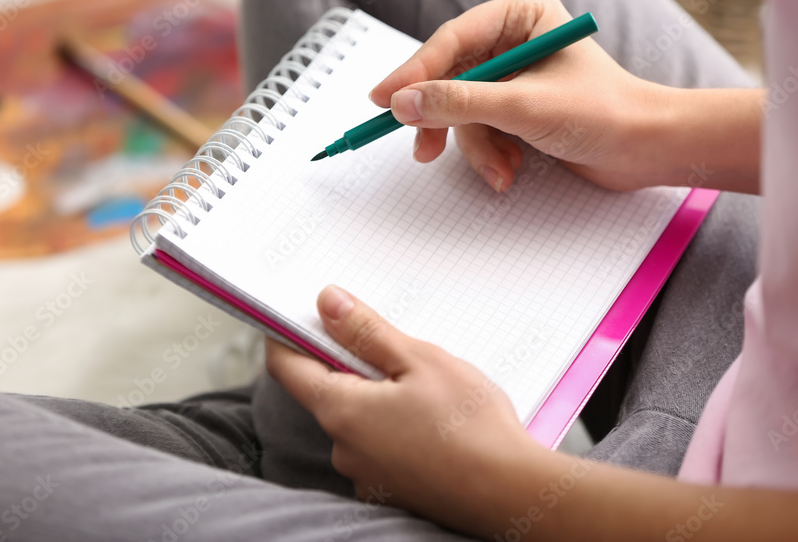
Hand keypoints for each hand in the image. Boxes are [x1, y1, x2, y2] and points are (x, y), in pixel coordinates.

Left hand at [266, 285, 544, 532]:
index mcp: (342, 411)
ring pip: (359, 419)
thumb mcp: (419, 360)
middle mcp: (344, 449)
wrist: (510, 494)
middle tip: (396, 348)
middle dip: (353, 364)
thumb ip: (366, 332)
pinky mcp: (391, 490)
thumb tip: (327, 303)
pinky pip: (380, 446)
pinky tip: (434, 422)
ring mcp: (366, 475)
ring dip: (380, 397)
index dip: (287, 335)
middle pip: (328, 392)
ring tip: (429, 389)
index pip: (288, 368)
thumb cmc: (470, 426)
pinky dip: (397, 427)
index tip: (301, 314)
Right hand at [370, 0, 665, 191]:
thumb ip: (459, 103)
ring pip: (462, 111)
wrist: (648, 150)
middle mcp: (514, 38)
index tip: (382, 100)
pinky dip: (490, 154)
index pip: (451, 40)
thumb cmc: (603, 113)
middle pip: (449, 77)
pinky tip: (511, 170)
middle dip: (445, 120)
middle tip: (421, 148)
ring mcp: (514, 74)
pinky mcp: (516, 107)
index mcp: (520, 14)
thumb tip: (401, 103)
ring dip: (478, 147)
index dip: (413, 73)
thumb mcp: (523, 107)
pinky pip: (480, 129)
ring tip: (501, 171)